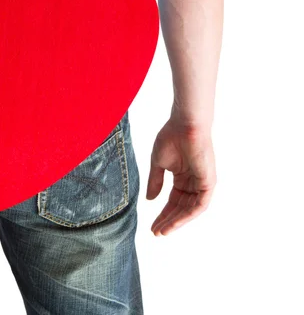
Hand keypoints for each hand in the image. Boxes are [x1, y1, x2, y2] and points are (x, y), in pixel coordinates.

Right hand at [146, 116, 216, 235]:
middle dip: (167, 221)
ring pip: (190, 210)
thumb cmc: (171, 138)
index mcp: (183, 178)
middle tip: (155, 232)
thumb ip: (155, 182)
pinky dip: (186, 216)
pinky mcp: (208, 183)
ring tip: (162, 232)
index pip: (173, 201)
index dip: (162, 214)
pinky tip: (174, 223)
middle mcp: (194, 183)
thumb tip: (150, 200)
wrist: (184, 125)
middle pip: (180, 208)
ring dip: (176, 222)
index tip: (151, 225)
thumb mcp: (158, 164)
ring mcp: (202, 184)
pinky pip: (199, 206)